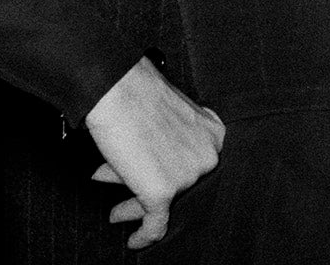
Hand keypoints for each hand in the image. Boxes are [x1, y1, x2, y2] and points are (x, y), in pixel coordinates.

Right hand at [86, 56, 225, 248]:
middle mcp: (207, 155)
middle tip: (128, 193)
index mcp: (212, 133)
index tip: (154, 178)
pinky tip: (134, 241)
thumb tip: (152, 161)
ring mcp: (187, 175)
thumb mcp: (168, 115)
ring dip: (135, 207)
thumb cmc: (136, 92)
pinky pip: (156, 225)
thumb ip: (172, 138)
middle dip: (146, 187)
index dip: (166, 170)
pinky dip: (144, 236)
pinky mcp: (164, 191)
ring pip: (163, 203)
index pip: (191, 164)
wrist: (118, 88)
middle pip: (177, 183)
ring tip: (117, 212)